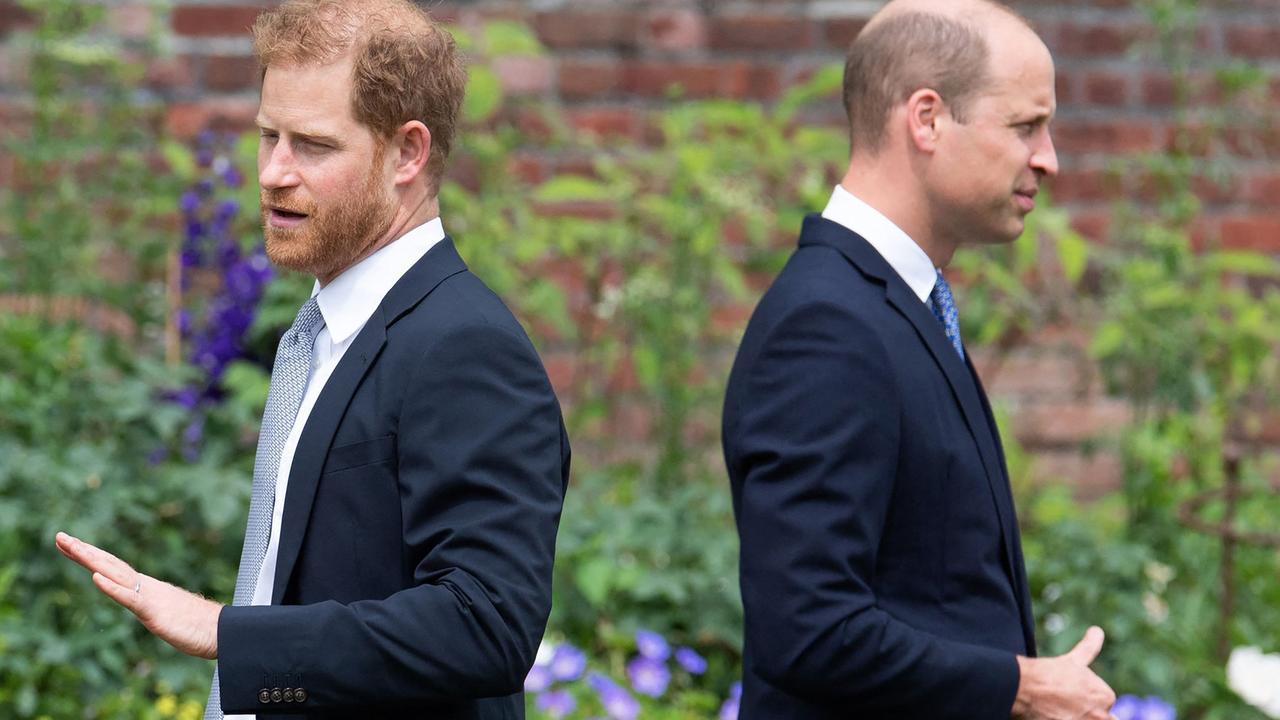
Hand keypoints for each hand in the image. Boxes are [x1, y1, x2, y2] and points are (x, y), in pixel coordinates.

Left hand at [55, 532, 221, 659]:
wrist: (222, 631)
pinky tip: (96, 578)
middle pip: (109, 564)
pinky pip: (130, 598)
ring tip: (71, 547)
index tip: (69, 544)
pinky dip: (112, 588)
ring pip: (116, 574)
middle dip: (83, 550)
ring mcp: (149, 597)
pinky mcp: (154, 612)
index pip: (112, 568)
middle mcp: (145, 586)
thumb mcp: (166, 614)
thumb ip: (153, 605)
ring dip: (91, 560)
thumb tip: (145, 603)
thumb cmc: (197, 626)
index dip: (90, 555)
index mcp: (145, 588)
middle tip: (59, 536)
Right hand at [1011, 626, 1117, 719]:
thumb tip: (1097, 630)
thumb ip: (1089, 647)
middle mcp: (1100, 714)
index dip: (1086, 699)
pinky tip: (1057, 714)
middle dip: (1084, 711)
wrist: (1024, 686)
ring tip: (1061, 709)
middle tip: (1064, 704)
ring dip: (1076, 714)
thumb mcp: (1073, 660)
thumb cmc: (1048, 673)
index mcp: (1104, 695)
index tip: (1070, 695)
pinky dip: (1066, 718)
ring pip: (1087, 719)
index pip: (1103, 702)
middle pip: (1098, 716)